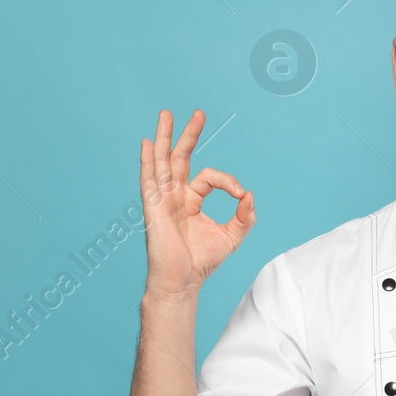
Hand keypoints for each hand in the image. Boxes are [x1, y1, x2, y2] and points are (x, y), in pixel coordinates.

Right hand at [138, 109, 254, 299]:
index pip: (209, 177)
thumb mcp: (232, 236)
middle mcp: (174, 196)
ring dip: (164, 137)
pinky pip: (148, 180)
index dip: (228, 181)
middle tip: (200, 113)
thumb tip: (249, 195)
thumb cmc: (202, 262)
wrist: (182, 282)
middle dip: (189, 135)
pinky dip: (147, 161)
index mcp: (191, 201)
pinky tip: (145, 143)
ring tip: (166, 113)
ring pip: (162, 162)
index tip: (241, 195)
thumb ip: (244, 216)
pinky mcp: (153, 208)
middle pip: (180, 158)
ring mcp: (162, 200)